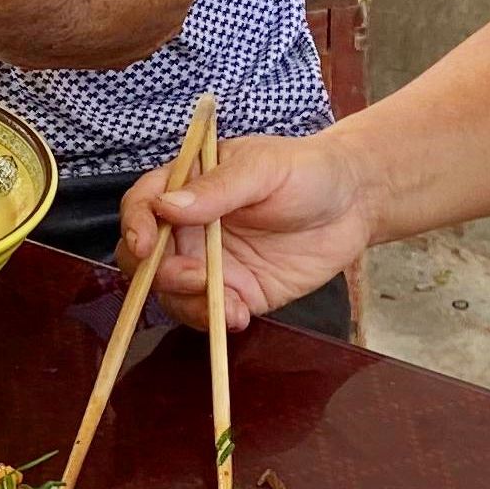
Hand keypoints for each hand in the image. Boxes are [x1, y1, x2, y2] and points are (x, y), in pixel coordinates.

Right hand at [122, 130, 373, 329]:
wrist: (354, 204)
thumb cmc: (306, 171)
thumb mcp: (264, 169)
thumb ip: (217, 188)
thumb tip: (166, 206)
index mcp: (187, 185)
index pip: (143, 204)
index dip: (135, 225)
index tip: (144, 244)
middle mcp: (190, 227)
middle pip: (146, 258)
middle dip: (160, 274)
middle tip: (196, 277)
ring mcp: (210, 263)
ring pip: (172, 292)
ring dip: (188, 304)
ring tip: (229, 305)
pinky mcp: (236, 292)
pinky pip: (210, 313)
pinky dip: (215, 320)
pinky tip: (239, 315)